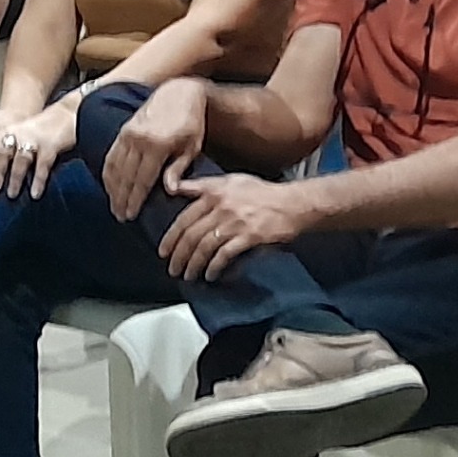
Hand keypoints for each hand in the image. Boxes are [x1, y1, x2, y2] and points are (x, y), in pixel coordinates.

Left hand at [0, 97, 78, 199]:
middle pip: (3, 151)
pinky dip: (38, 180)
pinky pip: (42, 164)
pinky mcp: (51, 145)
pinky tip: (35, 193)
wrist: (70, 113)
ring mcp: (35, 138)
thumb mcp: (23, 133)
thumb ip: (10, 148)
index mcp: (10, 130)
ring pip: (20, 159)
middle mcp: (20, 133)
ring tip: (12, 194)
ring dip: (15, 178)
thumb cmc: (44, 129)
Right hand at [101, 78, 212, 220]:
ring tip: (113, 205)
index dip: (135, 200)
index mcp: (158, 144)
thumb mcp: (191, 147)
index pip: (142, 180)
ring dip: (113, 188)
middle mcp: (139, 139)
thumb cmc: (191, 122)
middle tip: (120, 216)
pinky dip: (108, 172)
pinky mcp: (124, 129)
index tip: (130, 215)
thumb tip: (169, 191)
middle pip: (126, 176)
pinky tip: (109, 184)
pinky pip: (112, 154)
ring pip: (115, 167)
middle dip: (121, 198)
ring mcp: (129, 133)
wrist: (179, 92)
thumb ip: (178, 169)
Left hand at [155, 169, 317, 280]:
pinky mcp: (249, 236)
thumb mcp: (229, 181)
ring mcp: (235, 222)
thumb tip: (175, 188)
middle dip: (179, 256)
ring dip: (193, 265)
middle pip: (191, 235)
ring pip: (204, 247)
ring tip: (189, 275)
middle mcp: (221, 207)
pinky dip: (214, 267)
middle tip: (173, 269)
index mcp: (213, 192)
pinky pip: (224, 255)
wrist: (293, 203)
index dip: (171, 237)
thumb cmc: (262, 192)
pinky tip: (210, 275)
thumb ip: (201, 185)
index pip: (184, 218)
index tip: (163, 251)